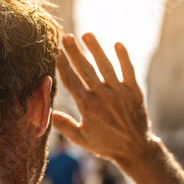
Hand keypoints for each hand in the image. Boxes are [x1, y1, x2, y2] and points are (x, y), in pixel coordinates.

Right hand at [53, 33, 154, 165]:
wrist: (135, 148)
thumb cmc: (106, 144)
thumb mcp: (82, 139)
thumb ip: (65, 126)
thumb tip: (49, 113)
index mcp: (88, 107)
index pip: (72, 82)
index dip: (63, 65)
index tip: (56, 52)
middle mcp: (103, 97)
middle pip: (86, 70)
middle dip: (75, 52)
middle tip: (66, 37)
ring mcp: (119, 92)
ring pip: (105, 66)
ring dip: (95, 49)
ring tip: (86, 35)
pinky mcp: (134, 91)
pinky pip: (128, 70)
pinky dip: (123, 57)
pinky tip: (117, 44)